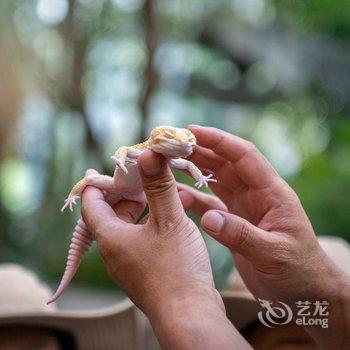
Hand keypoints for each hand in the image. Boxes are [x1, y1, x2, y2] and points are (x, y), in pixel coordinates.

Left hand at [81, 151, 249, 349]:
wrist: (190, 316)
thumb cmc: (176, 268)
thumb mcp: (169, 220)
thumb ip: (159, 186)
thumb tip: (148, 152)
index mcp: (110, 238)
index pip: (91, 202)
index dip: (99, 181)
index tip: (115, 166)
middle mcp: (113, 252)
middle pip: (109, 213)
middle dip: (124, 192)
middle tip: (143, 177)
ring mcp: (128, 263)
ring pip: (126, 226)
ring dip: (139, 208)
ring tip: (157, 194)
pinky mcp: (143, 271)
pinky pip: (138, 240)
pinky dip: (147, 224)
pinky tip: (166, 220)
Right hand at [181, 125, 349, 348]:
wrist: (305, 293)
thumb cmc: (299, 273)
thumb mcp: (274, 255)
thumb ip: (241, 235)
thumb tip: (208, 218)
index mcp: (273, 193)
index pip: (244, 156)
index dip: (219, 141)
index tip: (193, 131)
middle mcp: (257, 195)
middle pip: (226, 164)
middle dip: (201, 151)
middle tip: (173, 144)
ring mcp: (245, 208)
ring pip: (217, 181)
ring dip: (195, 170)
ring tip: (171, 163)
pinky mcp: (235, 222)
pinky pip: (212, 203)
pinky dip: (195, 198)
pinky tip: (179, 196)